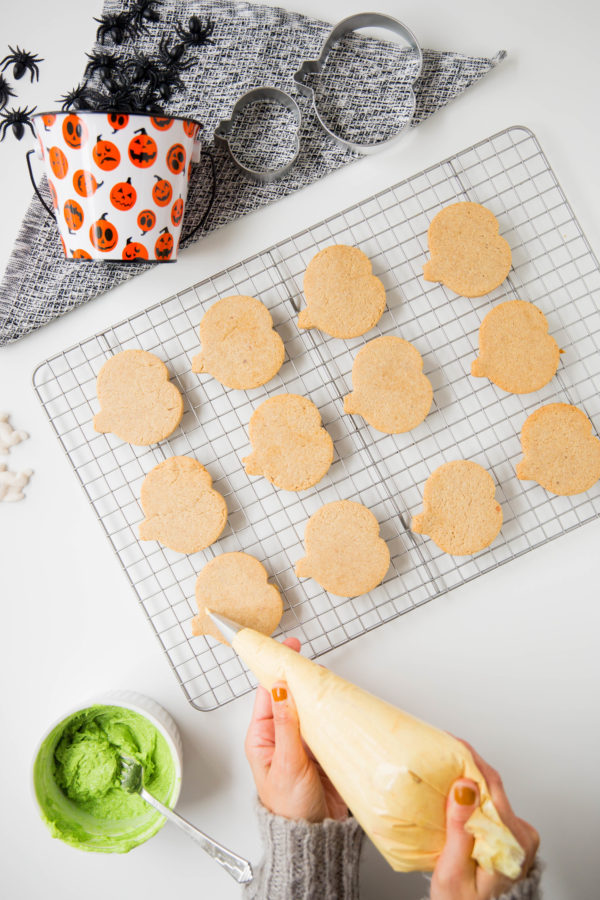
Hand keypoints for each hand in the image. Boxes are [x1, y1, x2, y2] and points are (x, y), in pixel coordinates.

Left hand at [244, 638, 347, 822]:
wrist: (314, 838)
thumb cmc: (289, 809)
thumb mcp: (286, 764)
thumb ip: (286, 726)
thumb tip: (281, 691)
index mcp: (263, 736)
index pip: (268, 693)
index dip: (277, 669)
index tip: (287, 650)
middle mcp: (283, 735)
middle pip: (291, 696)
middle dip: (302, 678)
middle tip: (314, 664)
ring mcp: (305, 741)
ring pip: (311, 707)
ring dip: (319, 695)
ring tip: (328, 682)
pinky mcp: (325, 748)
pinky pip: (329, 722)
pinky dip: (335, 711)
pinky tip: (341, 704)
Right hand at [431, 742, 538, 899]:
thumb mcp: (453, 871)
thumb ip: (460, 829)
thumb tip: (465, 786)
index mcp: (513, 843)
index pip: (493, 788)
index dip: (472, 760)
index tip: (452, 742)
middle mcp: (522, 837)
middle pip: (493, 788)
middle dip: (468, 766)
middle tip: (443, 748)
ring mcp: (518, 836)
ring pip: (491, 794)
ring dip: (468, 779)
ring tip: (445, 764)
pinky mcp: (509, 836)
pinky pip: (490, 805)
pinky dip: (472, 794)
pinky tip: (455, 789)